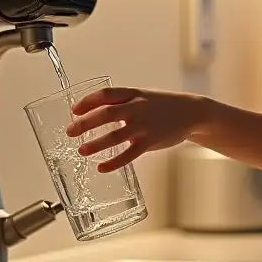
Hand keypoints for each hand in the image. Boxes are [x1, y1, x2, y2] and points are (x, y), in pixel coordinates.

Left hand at [64, 88, 204, 171]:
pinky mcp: (150, 141)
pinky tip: (102, 167)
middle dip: (85, 123)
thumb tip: (95, 114)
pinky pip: (128, 155)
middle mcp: (137, 108)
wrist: (191, 112)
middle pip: (105, 114)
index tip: (74, 110)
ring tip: (82, 150)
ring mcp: (144, 125)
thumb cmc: (163, 105)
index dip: (87, 102)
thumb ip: (122, 104)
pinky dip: (113, 162)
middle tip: (70, 131)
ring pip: (115, 136)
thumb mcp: (143, 97)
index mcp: (133, 94)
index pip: (105, 95)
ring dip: (95, 144)